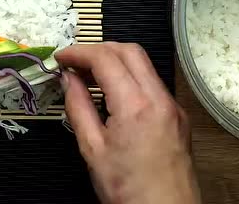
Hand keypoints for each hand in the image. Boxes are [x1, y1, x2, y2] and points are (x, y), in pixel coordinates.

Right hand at [56, 43, 200, 203]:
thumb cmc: (130, 192)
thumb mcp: (92, 149)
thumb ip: (77, 106)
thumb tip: (68, 79)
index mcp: (136, 106)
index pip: (104, 58)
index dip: (78, 52)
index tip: (61, 58)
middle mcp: (160, 100)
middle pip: (128, 51)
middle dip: (97, 49)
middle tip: (74, 62)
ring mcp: (172, 107)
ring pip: (142, 63)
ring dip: (114, 60)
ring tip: (88, 75)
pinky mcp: (177, 117)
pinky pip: (151, 82)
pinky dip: (128, 76)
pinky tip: (110, 91)